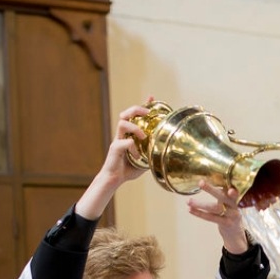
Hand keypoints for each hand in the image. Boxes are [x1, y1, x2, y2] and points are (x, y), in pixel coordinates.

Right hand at [75, 100, 153, 220]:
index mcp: (128, 135)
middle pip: (126, 114)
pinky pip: (125, 142)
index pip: (135, 116)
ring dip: (134, 127)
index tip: (151, 98)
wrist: (114, 180)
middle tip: (147, 113)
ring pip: (122, 123)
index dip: (143, 106)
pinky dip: (133, 148)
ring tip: (142, 136)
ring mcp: (117, 140)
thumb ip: (151, 154)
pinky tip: (136, 156)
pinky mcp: (114, 148)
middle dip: (137, 110)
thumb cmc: (127, 170)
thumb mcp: (144, 161)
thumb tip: (165, 152)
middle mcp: (122, 135)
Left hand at [187, 182, 249, 253]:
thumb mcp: (230, 201)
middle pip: (223, 197)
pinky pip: (211, 218)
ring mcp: (231, 216)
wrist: (236, 232)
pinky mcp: (226, 223)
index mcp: (235, 197)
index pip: (232, 189)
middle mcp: (234, 205)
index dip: (229, 186)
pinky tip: (190, 209)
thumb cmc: (230, 211)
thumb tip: (212, 177)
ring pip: (214, 208)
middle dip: (211, 190)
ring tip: (188, 201)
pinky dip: (200, 213)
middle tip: (200, 183)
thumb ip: (223, 192)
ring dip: (200, 204)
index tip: (225, 183)